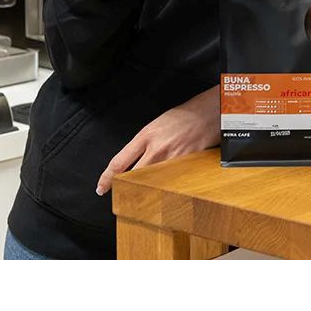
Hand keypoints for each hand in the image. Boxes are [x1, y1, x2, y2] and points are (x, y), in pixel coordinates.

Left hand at [96, 85, 220, 195]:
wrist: (208, 112)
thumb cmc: (184, 116)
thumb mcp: (157, 124)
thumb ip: (144, 143)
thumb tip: (132, 161)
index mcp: (146, 135)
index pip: (119, 162)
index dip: (107, 178)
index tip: (101, 187)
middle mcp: (156, 148)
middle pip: (132, 177)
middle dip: (124, 189)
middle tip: (119, 197)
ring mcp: (171, 158)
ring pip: (151, 183)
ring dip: (144, 191)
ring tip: (141, 198)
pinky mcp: (186, 165)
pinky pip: (170, 183)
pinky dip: (165, 189)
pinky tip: (164, 192)